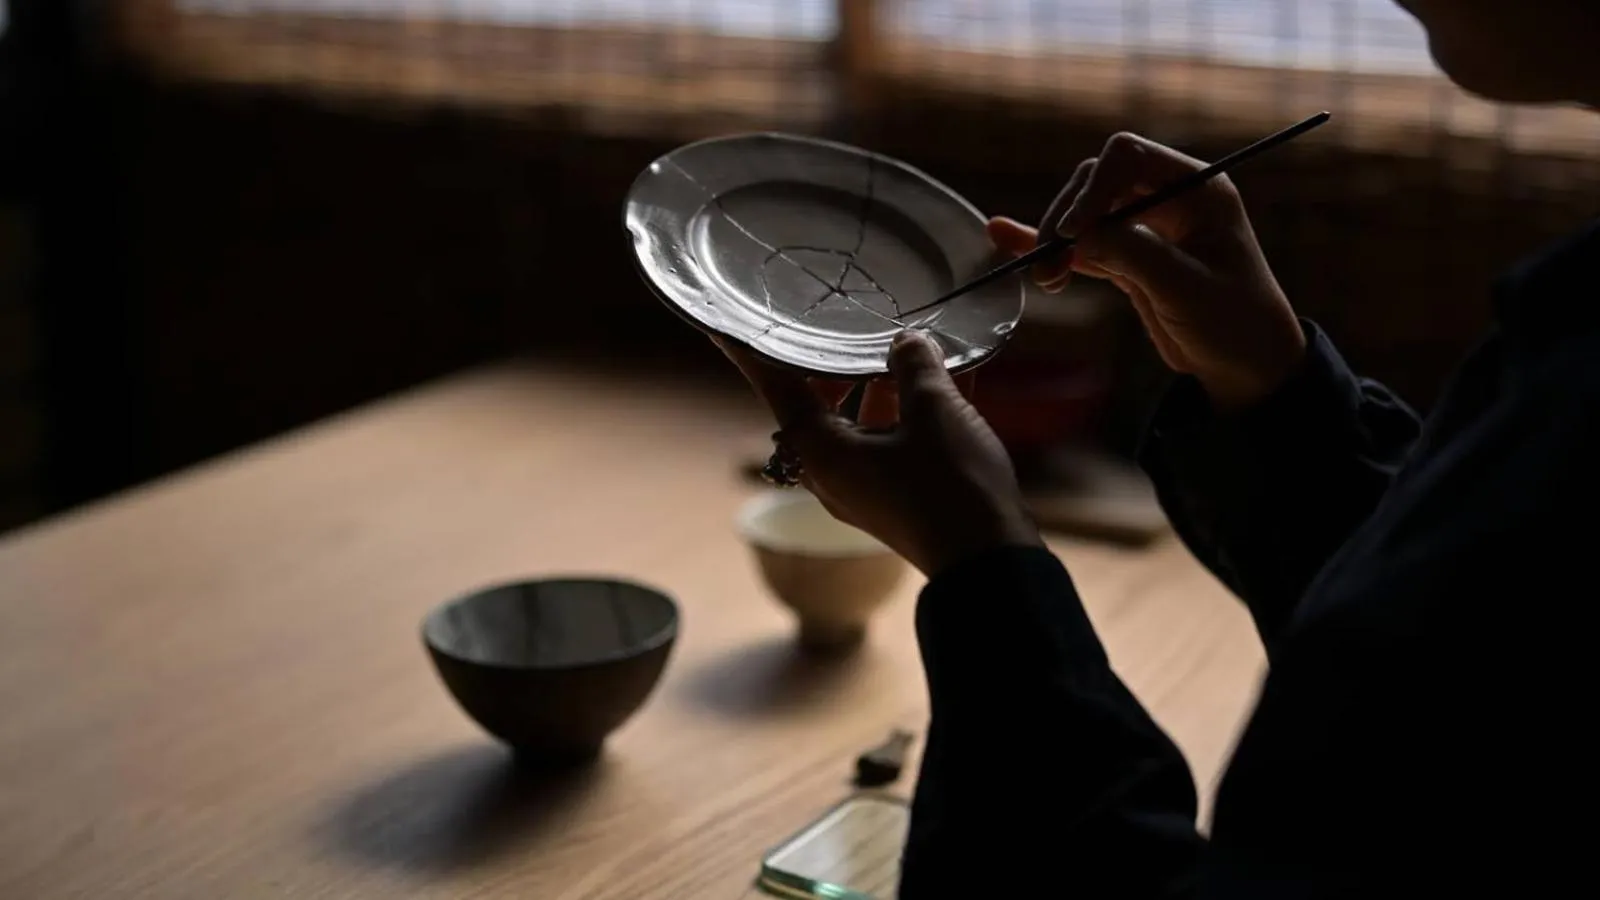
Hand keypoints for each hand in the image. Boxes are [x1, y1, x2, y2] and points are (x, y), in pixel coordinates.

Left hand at [718, 332, 1042, 577]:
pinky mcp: (897, 497)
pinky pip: (891, 442)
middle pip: (820, 405)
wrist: (990, 561)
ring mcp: (865, 489)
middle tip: (845, 322)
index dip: (756, 355)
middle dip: (837, 364)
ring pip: (860, 423)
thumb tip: (906, 341)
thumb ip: (914, 367)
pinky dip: (908, 412)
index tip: (727, 328)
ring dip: (880, 385)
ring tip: (906, 345)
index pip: (778, 390)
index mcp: (822, 451)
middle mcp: (832, 473)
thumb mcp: (934, 410)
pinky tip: (945, 380)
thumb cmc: (950, 482)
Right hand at [990, 131, 1306, 411]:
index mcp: (1197, 188)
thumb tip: (1074, 235)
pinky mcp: (1127, 257)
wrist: (1246, 366)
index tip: (1071, 232)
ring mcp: (1145, 226)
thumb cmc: (1235, 322)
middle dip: (1067, 219)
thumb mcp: (1186, 288)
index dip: (1093, 188)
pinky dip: (1050, 246)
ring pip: (1084, 213)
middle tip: (1050, 268)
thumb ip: (1133, 254)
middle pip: (1097, 182)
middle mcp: (1169, 197)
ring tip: (1044, 281)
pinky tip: (1007, 237)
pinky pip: (1082, 243)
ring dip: (1056, 241)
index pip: (1128, 158)